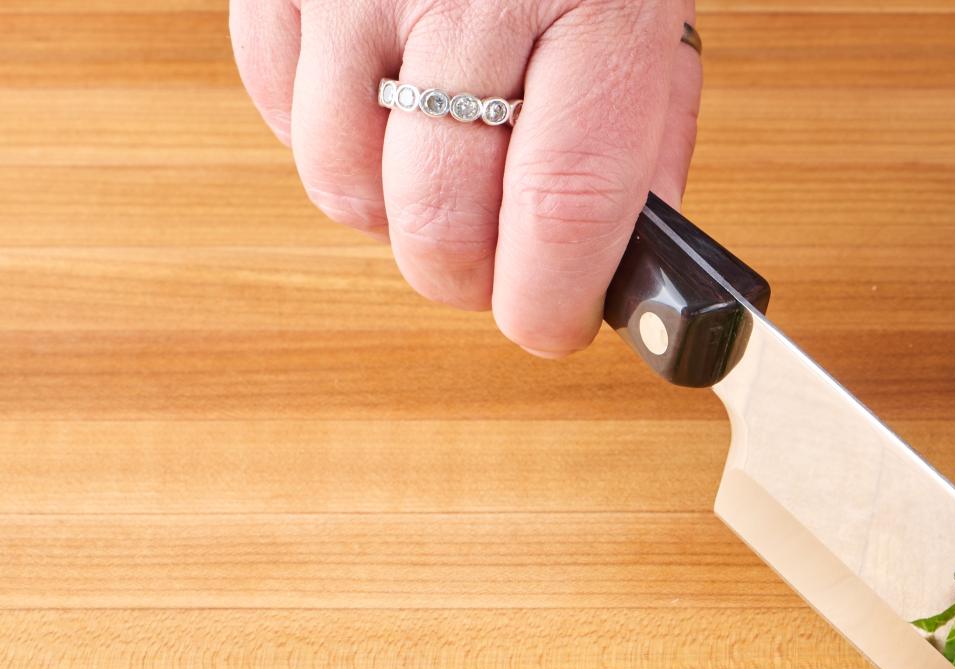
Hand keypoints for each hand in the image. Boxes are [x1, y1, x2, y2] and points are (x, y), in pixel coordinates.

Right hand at [230, 0, 700, 354]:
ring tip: (442, 176)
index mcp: (595, 4)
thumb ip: (645, 141)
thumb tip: (614, 268)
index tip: (549, 329)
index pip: (562, 202)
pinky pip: (281, 110)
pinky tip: (383, 112)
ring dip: (395, 216)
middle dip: (469, 278)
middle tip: (498, 272)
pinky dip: (329, 143)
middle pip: (439, 213)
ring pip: (345, 182)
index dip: (548, 298)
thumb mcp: (653, 16)